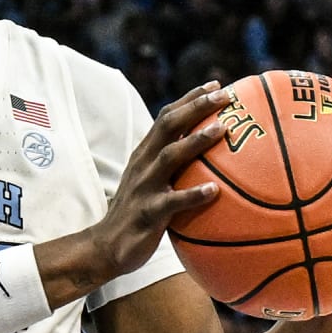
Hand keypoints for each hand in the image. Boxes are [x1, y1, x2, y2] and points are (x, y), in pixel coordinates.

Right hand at [78, 83, 226, 289]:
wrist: (106, 247)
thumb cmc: (138, 214)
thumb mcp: (150, 182)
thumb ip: (172, 166)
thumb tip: (209, 156)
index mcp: (145, 154)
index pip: (167, 117)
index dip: (191, 98)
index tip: (217, 85)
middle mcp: (144, 164)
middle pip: (169, 126)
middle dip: (196, 106)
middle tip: (225, 96)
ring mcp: (144, 187)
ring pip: (170, 156)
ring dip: (197, 141)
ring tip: (222, 129)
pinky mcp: (148, 213)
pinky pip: (172, 202)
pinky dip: (192, 195)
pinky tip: (214, 191)